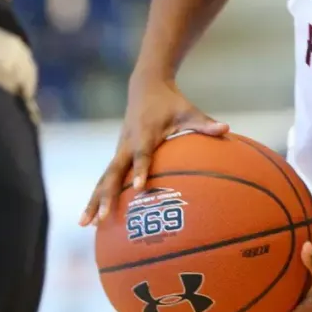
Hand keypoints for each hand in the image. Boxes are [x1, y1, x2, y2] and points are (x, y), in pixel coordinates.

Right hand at [79, 77, 227, 224]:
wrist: (145, 88)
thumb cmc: (171, 102)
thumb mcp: (189, 111)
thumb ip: (205, 123)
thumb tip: (226, 128)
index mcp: (145, 133)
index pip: (142, 154)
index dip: (140, 169)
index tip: (139, 187)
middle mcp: (127, 144)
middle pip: (113, 173)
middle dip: (106, 195)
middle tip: (102, 218)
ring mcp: (120, 150)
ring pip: (104, 178)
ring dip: (95, 200)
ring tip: (86, 224)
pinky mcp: (118, 154)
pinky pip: (106, 177)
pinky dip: (98, 194)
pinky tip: (93, 216)